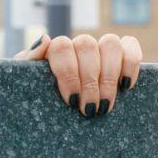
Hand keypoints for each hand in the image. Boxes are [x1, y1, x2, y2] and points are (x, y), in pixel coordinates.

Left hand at [27, 31, 142, 115]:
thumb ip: (29, 60)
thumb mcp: (26, 83)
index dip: (68, 72)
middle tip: (89, 109)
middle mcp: (78, 47)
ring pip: (110, 44)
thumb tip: (46, 39)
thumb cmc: (38, 101)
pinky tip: (126, 86)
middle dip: (90, 80)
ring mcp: (100, 51)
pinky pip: (130, 47)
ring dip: (109, 75)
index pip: (62, 46)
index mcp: (55, 51)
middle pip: (87, 45)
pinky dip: (131, 64)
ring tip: (105, 105)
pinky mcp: (121, 58)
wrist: (47, 118)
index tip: (71, 100)